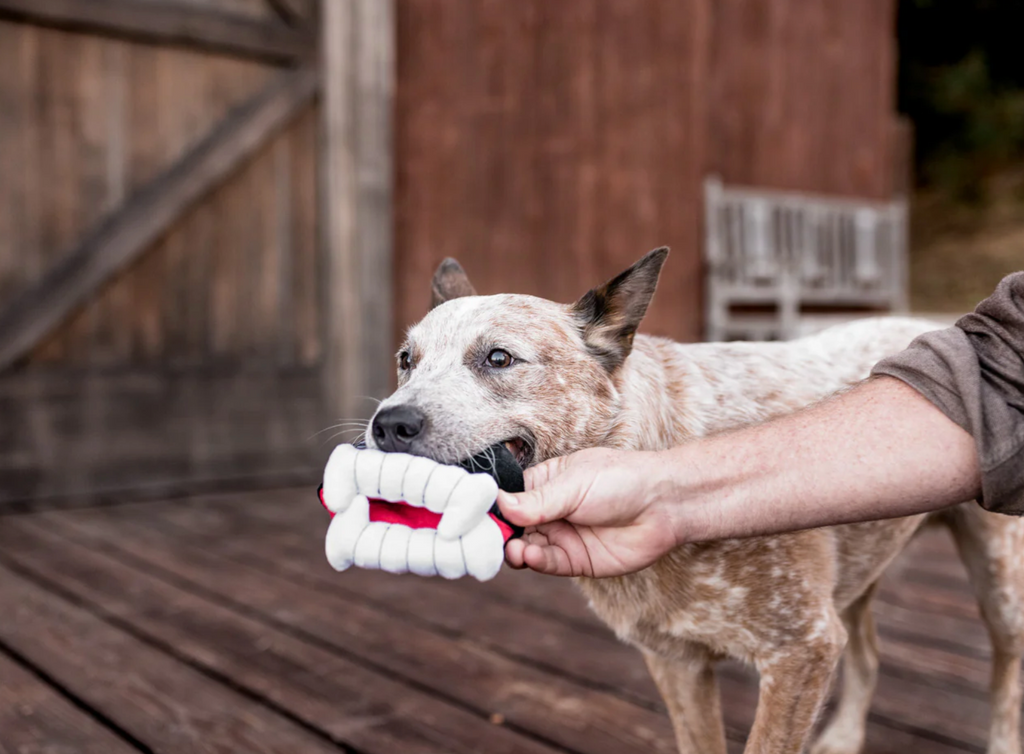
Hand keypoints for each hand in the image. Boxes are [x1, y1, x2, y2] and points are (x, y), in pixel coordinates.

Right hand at [497, 448, 680, 576]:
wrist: (663, 505)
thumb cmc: (621, 480)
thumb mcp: (573, 484)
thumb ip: (537, 501)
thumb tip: (500, 505)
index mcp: (545, 484)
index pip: (508, 497)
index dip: (491, 507)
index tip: (473, 514)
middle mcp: (549, 512)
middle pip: (512, 527)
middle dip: (498, 533)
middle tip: (486, 538)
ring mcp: (561, 537)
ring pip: (526, 548)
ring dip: (515, 549)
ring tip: (514, 547)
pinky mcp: (575, 561)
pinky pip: (547, 564)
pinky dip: (534, 561)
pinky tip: (529, 554)